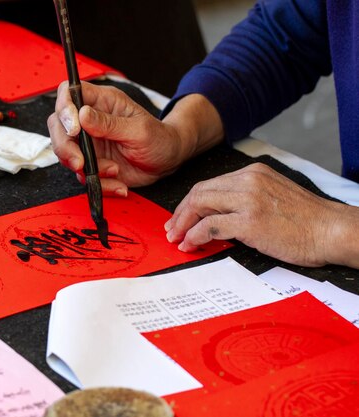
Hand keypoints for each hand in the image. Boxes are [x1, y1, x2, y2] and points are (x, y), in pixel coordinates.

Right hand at [47, 82, 223, 195]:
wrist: (168, 161)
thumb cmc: (159, 137)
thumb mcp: (138, 129)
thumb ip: (109, 123)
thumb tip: (82, 114)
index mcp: (102, 102)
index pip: (70, 93)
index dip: (64, 108)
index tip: (73, 129)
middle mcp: (90, 121)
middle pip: (58, 126)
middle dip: (64, 146)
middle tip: (79, 162)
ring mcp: (89, 143)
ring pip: (65, 153)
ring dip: (86, 169)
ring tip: (113, 171)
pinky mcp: (92, 163)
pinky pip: (83, 176)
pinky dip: (99, 184)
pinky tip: (118, 183)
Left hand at [165, 163, 358, 266]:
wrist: (332, 230)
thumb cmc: (306, 220)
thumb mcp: (272, 196)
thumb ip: (244, 199)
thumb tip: (215, 215)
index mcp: (253, 173)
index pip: (210, 184)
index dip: (190, 202)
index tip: (180, 217)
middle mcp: (248, 181)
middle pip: (199, 192)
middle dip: (180, 212)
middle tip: (172, 230)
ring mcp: (249, 200)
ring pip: (201, 204)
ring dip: (183, 224)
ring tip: (177, 239)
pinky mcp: (250, 222)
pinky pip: (210, 226)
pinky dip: (195, 236)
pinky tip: (191, 244)